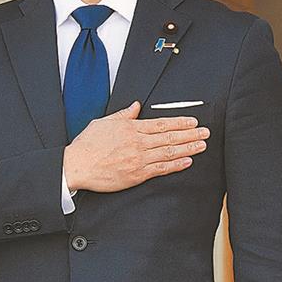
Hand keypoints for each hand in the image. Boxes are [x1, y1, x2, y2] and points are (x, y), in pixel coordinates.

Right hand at [63, 101, 209, 192]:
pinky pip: (161, 169)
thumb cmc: (87, 145)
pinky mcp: (136, 175)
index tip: (193, 121)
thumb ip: (124, 115)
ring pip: (169, 152)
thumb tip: (136, 106)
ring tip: (202, 145)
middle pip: (170, 136)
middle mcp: (138, 143)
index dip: (180, 122)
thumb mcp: (105, 122)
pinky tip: (187, 161)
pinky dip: (176, 165)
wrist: (76, 166)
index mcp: (131, 128)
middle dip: (190, 134)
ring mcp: (139, 159)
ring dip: (188, 148)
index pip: (162, 123)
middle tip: (206, 132)